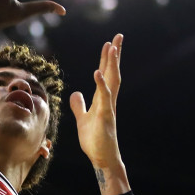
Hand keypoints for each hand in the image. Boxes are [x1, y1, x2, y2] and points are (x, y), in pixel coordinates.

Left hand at [70, 34, 124, 173]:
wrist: (102, 158)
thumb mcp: (82, 119)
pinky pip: (104, 98)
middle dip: (115, 55)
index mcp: (102, 99)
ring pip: (112, 81)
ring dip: (111, 64)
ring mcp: (108, 108)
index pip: (105, 74)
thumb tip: (75, 93)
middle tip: (118, 36)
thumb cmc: (94, 141)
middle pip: (112, 73)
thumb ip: (79, 105)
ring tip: (112, 47)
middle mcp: (108, 100)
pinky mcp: (105, 117)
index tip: (110, 43)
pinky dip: (101, 84)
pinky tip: (97, 72)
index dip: (107, 59)